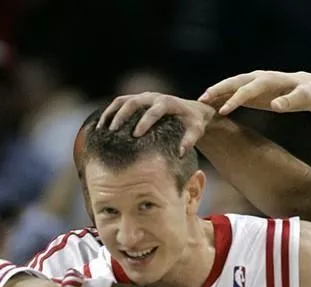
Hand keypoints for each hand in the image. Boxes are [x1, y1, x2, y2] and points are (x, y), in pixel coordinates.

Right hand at [97, 92, 216, 154]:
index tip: (135, 135)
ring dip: (111, 113)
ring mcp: (144, 96)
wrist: (192, 110)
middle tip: (113, 132)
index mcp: (168, 103)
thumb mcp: (196, 131)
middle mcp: (153, 97)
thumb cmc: (194, 122)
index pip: (154, 111)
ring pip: (122, 100)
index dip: (144, 122)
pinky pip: (119, 102)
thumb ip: (189, 141)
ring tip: (102, 129)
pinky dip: (109, 112)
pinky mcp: (137, 99)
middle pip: (133, 102)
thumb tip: (180, 153)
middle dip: (122, 116)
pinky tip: (101, 126)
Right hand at [199, 70, 310, 115]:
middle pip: (235, 82)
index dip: (236, 99)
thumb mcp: (306, 98)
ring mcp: (256, 84)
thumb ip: (292, 101)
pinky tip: (212, 107)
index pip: (249, 88)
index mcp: (271, 79)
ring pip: (232, 86)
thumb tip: (276, 105)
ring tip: (200, 103)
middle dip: (219, 90)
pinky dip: (224, 98)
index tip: (223, 111)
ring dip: (217, 93)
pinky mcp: (256, 92)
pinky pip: (236, 93)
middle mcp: (260, 78)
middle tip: (202, 101)